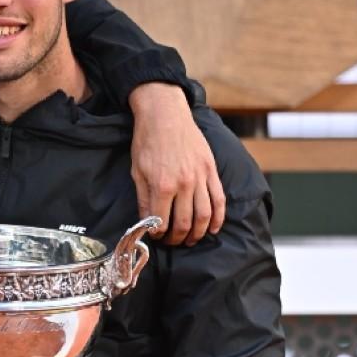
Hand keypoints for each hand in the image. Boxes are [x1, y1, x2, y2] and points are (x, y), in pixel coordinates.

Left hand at [128, 83, 225, 245]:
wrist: (165, 115)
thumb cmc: (147, 141)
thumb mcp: (137, 171)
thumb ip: (143, 199)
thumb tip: (146, 221)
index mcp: (162, 185)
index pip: (161, 221)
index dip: (158, 233)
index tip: (157, 236)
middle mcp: (184, 184)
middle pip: (185, 223)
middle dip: (178, 238)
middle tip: (173, 242)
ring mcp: (200, 177)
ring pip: (204, 216)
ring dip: (198, 233)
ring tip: (191, 240)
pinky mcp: (211, 171)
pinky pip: (219, 200)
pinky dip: (217, 218)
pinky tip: (212, 228)